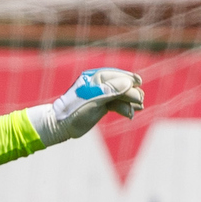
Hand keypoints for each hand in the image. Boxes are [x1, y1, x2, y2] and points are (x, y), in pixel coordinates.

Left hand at [28, 68, 144, 146]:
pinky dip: (125, 108)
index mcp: (95, 78)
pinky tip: (130, 114)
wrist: (62, 125)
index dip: (129, 79)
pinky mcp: (103, 105)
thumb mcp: (93, 100)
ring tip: (138, 108)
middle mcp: (100, 85)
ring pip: (122, 96)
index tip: (138, 83)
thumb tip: (130, 83)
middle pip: (122, 86)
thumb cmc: (74, 111)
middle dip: (132, 93)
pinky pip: (118, 104)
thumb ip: (111, 90)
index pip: (117, 76)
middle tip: (139, 102)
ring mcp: (102, 95)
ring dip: (131, 102)